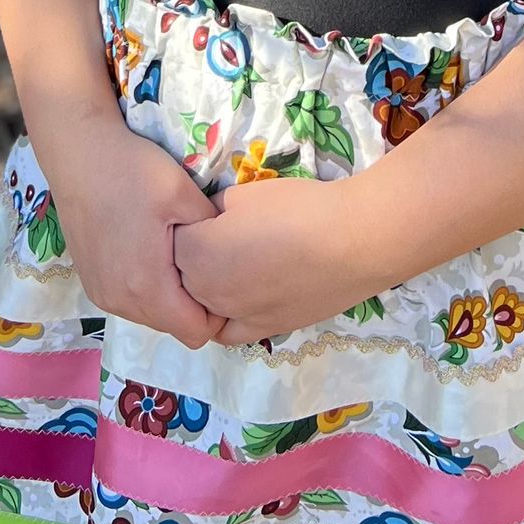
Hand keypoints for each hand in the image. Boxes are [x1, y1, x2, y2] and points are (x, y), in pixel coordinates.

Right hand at [30, 103, 229, 347]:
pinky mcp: (92, 283)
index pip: (195, 333)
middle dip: (194, 303)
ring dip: (170, 296)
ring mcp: (102, 294)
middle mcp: (120, 301)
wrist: (78, 153)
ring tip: (177, 252)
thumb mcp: (183, 194)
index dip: (217, 312)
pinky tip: (151, 250)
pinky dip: (147, 287)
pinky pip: (131, 302)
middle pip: (173, 326)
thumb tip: (230, 255)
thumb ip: (212, 232)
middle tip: (204, 260)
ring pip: (151, 315)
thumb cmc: (133, 171)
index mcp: (146, 286)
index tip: (224, 277)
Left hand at [171, 173, 381, 344]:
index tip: (202, 214)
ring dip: (205, 287)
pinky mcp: (262, 330)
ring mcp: (234, 317)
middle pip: (182, 275)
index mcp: (198, 253)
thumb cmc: (297, 208)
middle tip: (217, 235)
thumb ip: (218, 209)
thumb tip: (213, 219)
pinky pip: (228, 331)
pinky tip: (236, 298)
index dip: (187, 224)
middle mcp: (207, 292)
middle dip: (192, 256)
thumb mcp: (246, 192)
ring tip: (229, 264)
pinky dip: (224, 317)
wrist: (350, 242)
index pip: (173, 239)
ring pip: (202, 304)